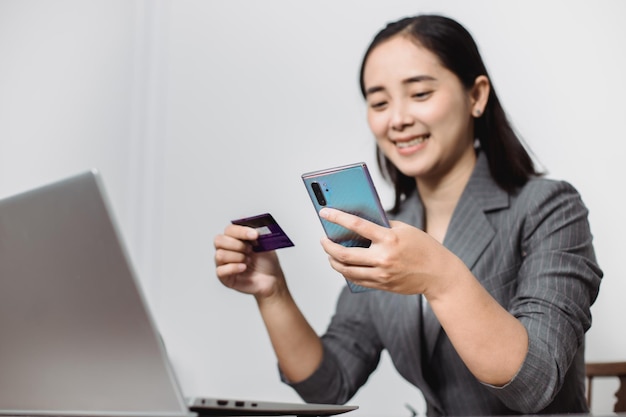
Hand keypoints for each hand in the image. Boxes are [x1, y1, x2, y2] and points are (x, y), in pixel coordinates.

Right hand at [214, 224, 286, 298]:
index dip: (241, 231)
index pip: (229, 230)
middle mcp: (226, 249)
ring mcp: (224, 263)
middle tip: (250, 249)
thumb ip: (255, 230)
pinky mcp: (224, 277)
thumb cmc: (267, 262)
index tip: (255, 235)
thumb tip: (244, 218)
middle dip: (237, 244)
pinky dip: (234, 268)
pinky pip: (220, 270)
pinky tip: (244, 268)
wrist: (272, 279)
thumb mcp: (265, 243)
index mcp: (235, 238)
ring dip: (237, 257)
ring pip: (220, 255)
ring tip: (249, 261)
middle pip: (219, 240)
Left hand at [318, 207, 454, 294]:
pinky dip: (346, 272)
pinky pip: (357, 280)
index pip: (357, 225)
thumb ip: (383, 225)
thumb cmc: (423, 247)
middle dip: (328, 246)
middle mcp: (383, 257)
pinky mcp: (382, 285)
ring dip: (333, 261)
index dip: (337, 217)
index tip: (324, 212)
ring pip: (347, 270)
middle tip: (323, 240)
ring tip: (330, 254)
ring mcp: (382, 274)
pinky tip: (342, 265)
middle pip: (345, 254)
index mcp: (389, 238)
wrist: (439, 274)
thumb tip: (358, 222)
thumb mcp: (405, 230)